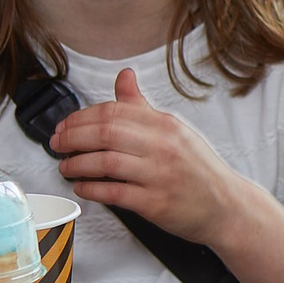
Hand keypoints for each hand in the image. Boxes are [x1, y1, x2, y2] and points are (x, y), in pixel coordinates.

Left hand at [49, 68, 248, 243]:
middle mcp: (164, 147)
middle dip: (72, 137)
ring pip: (105, 162)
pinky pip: (114, 192)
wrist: (226, 206)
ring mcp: (160, 175)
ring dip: (76, 164)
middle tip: (57, 143)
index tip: (65, 125)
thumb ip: (142, 107)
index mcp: (166, 125)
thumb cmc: (198, 170)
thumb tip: (124, 76)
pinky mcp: (156, 203)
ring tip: (65, 166)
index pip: (113, 111)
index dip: (80, 117)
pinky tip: (82, 187)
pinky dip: (91, 189)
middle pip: (105, 133)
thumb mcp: (175, 131)